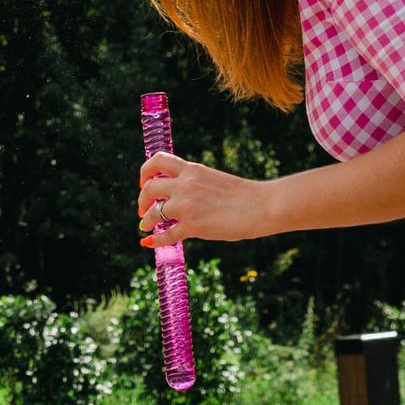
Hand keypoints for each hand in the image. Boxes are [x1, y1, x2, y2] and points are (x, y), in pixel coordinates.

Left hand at [137, 152, 270, 246]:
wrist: (262, 206)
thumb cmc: (243, 196)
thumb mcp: (213, 179)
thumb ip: (193, 183)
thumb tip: (177, 195)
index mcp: (192, 170)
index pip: (158, 161)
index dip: (145, 172)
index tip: (145, 183)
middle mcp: (185, 184)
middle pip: (148, 188)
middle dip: (141, 200)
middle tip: (144, 210)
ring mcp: (187, 205)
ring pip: (153, 214)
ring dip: (146, 222)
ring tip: (147, 227)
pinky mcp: (192, 226)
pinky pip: (165, 235)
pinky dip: (156, 241)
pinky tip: (151, 243)